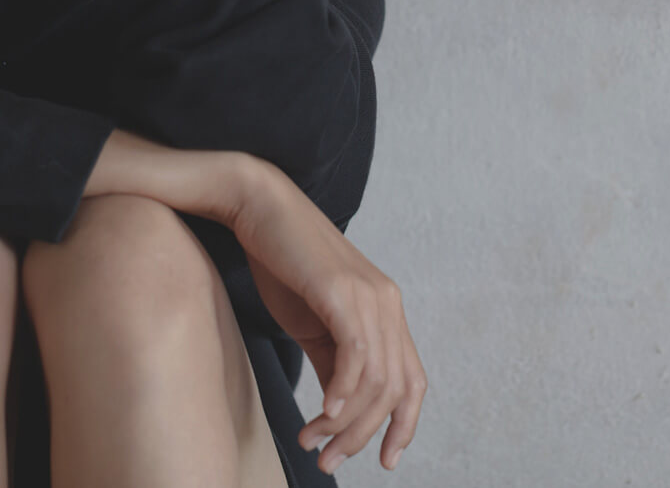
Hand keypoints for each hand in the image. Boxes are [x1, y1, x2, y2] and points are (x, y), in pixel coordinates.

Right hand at [229, 162, 426, 474]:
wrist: (257, 207)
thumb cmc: (281, 262)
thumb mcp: (311, 322)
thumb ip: (333, 362)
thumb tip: (340, 410)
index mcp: (385, 310)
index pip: (412, 381)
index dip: (404, 426)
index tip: (385, 461)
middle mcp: (387, 302)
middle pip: (395, 389)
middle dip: (362, 435)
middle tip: (327, 461)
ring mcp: (370, 294)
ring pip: (376, 379)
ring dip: (344, 422)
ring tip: (311, 440)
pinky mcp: (342, 290)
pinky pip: (356, 354)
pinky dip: (343, 390)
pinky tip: (322, 411)